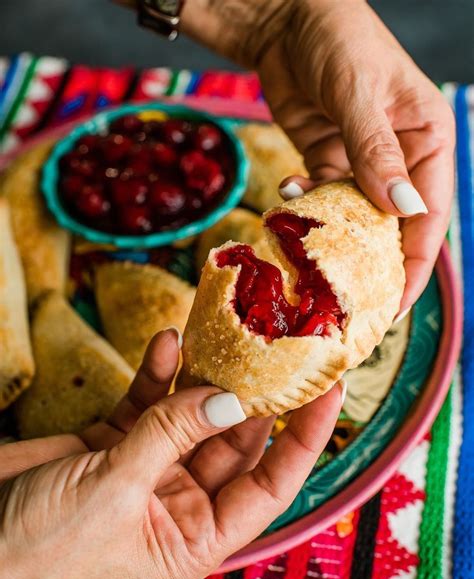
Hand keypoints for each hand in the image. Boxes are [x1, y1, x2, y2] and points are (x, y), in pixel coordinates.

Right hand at [0, 329, 342, 578]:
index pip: (273, 482)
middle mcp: (180, 500)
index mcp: (196, 535)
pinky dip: (158, 373)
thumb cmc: (39, 557)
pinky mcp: (115, 442)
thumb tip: (227, 399)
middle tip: (275, 342)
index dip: (305, 435)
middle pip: (234, 436)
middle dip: (254, 389)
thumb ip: (170, 437)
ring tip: (225, 331)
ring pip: (192, 411)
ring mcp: (148, 466)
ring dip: (205, 373)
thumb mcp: (113, 493)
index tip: (328, 387)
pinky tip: (167, 343)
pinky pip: (148, 402)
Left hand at [263, 1, 454, 313]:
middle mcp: (399, 157)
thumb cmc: (338, 40)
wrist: (288, 20)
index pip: (429, 215)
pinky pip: (320, 198)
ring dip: (330, 236)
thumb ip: (376, 153)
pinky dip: (305, 206)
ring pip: (353, 217)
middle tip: (345, 300)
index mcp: (427, 140)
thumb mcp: (360, 94)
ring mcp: (361, 162)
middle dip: (370, 261)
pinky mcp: (327, 161)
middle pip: (392, 225)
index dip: (414, 264)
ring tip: (308, 253)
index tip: (393, 304)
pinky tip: (288, 196)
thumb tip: (404, 211)